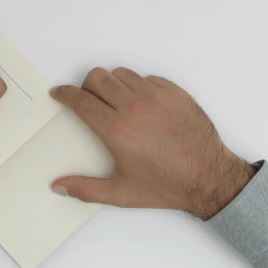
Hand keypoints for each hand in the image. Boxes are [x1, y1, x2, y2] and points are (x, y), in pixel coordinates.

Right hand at [50, 68, 254, 219]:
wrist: (208, 177)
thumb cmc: (166, 186)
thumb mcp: (121, 194)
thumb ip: (86, 189)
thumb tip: (59, 186)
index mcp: (117, 130)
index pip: (80, 100)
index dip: (64, 94)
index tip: (60, 93)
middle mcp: (135, 108)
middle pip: (97, 77)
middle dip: (86, 86)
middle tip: (89, 99)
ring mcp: (157, 97)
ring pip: (121, 73)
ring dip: (112, 84)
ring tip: (116, 102)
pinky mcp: (175, 93)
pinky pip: (148, 78)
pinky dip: (139, 86)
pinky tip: (142, 104)